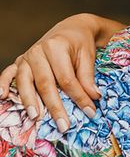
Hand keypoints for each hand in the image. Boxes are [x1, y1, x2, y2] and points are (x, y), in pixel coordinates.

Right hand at [0, 14, 124, 130]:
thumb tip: (93, 97)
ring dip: (29, 100)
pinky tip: (2, 96)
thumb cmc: (80, 45)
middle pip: (45, 83)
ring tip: (36, 117)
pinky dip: (4, 84)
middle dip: (55, 107)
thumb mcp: (88, 57)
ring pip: (25, 81)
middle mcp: (38, 52)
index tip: (91, 112)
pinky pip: (9, 73)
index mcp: (56, 48)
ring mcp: (27, 58)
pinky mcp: (20, 63)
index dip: (79, 97)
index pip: (67, 79)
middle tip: (63, 126)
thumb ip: (88, 77)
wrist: (70, 30)